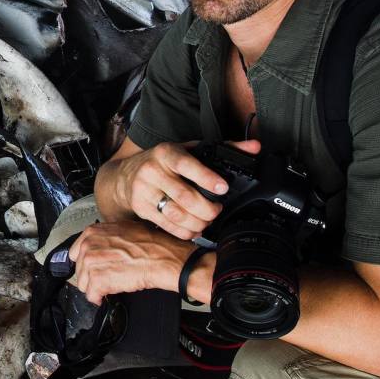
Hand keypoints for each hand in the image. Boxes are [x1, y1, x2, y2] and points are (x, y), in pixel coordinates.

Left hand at [66, 220, 192, 305]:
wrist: (161, 258)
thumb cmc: (150, 245)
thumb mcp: (124, 230)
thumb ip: (107, 238)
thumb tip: (103, 246)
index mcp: (93, 232)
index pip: (76, 252)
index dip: (86, 263)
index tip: (93, 268)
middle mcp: (89, 246)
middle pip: (79, 269)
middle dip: (91, 277)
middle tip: (105, 279)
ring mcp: (92, 263)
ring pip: (83, 284)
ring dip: (95, 288)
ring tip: (108, 287)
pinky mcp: (98, 280)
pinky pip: (91, 295)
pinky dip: (99, 298)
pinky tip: (107, 296)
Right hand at [96, 139, 260, 239]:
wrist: (125, 175)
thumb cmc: (163, 162)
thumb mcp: (188, 149)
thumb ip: (223, 148)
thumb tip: (254, 147)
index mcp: (166, 153)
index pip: (187, 164)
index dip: (206, 178)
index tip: (222, 188)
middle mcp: (152, 171)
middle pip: (185, 196)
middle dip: (208, 209)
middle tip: (217, 210)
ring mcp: (144, 191)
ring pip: (177, 214)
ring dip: (198, 222)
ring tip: (207, 220)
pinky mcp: (141, 208)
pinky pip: (168, 225)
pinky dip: (185, 231)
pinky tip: (193, 227)